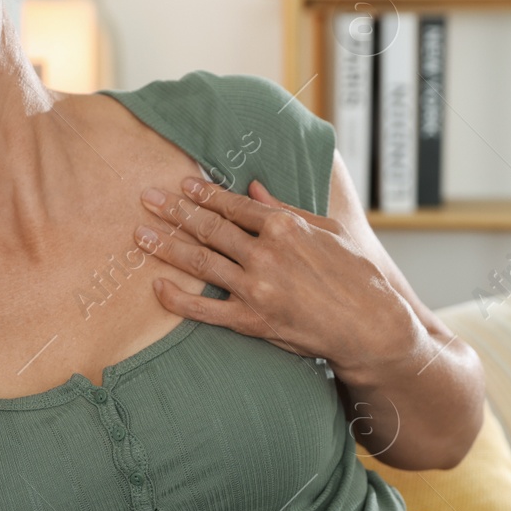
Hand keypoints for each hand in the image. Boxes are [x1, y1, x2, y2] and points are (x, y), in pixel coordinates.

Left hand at [135, 175, 421, 370]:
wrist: (370, 326)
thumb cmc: (355, 275)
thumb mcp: (326, 230)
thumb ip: (286, 208)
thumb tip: (254, 187)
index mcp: (284, 226)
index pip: (233, 205)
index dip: (203, 194)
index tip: (180, 184)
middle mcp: (266, 253)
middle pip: (209, 228)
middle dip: (174, 211)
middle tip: (146, 198)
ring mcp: (256, 287)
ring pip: (200, 262)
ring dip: (166, 246)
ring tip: (140, 234)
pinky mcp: (252, 320)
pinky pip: (205, 310)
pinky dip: (178, 299)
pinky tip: (157, 287)